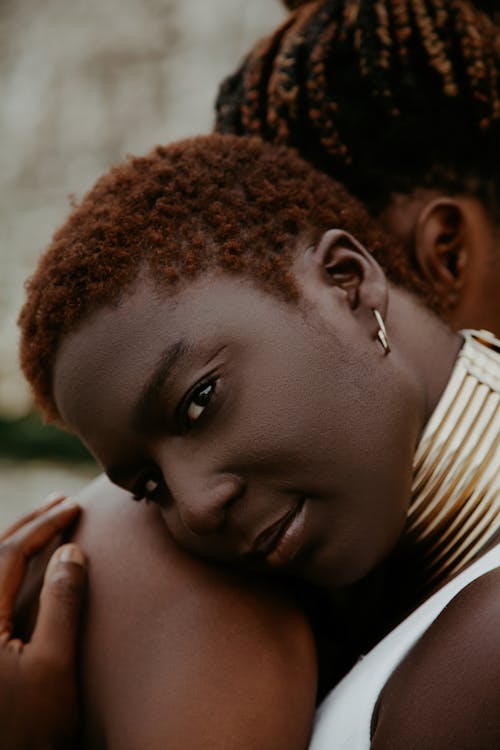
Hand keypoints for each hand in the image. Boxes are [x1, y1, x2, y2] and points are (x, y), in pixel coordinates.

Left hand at [0, 496, 85, 748]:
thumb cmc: (30, 730)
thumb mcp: (55, 667)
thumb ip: (62, 604)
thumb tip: (71, 552)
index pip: (10, 553)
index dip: (44, 526)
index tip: (74, 507)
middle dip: (28, 525)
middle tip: (60, 502)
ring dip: (14, 541)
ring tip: (43, 524)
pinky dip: (4, 567)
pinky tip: (20, 567)